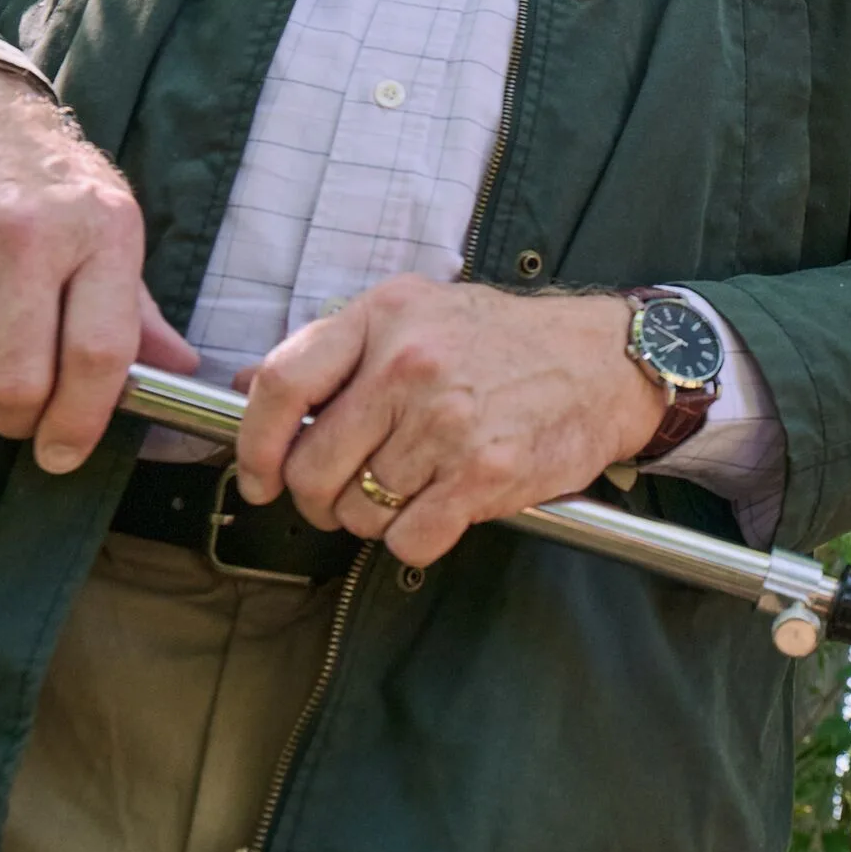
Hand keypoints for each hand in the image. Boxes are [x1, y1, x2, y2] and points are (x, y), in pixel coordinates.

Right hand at [0, 63, 197, 474]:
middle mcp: (22, 235)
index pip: (98, 355)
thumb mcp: (110, 223)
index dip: (81, 422)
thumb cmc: (44, 179)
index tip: (64, 451)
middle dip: (16, 420)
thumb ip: (138, 310)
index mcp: (99, 230)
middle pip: (16, 383)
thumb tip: (179, 377)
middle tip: (15, 409)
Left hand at [231, 279, 669, 569]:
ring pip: (357, 513)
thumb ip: (335, 349)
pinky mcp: (485, 473)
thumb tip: (246, 390)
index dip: (254, 445)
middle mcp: (410, 365)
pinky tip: (441, 506)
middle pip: (312, 468)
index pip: (282, 385)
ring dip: (373, 517)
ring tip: (412, 486)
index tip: (260, 476)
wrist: (603, 362)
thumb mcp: (415, 312)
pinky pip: (407, 540)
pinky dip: (415, 537)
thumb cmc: (504, 341)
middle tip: (349, 491)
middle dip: (319, 497)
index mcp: (384, 317)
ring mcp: (448, 422)